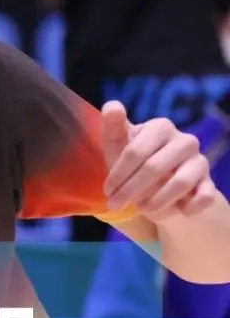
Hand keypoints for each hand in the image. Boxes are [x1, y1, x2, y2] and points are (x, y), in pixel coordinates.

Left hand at [101, 101, 218, 220]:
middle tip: (115, 205)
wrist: (157, 186)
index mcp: (160, 127)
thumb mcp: (117, 144)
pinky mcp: (210, 183)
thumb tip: (112, 106)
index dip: (118, 174)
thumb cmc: (132, 161)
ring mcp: (200, 161)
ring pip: (179, 183)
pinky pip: (204, 198)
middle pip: (154, 168)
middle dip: (131, 190)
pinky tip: (176, 211)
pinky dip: (188, 208)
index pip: (135, 151)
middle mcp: (185, 140)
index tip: (107, 191)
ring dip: (156, 202)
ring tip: (141, 209)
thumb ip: (112, 125)